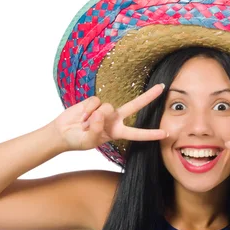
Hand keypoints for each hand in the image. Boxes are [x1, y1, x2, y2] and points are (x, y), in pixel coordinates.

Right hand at [52, 84, 167, 150]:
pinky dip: (87, 110)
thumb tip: (100, 115)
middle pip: (135, 106)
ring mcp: (105, 109)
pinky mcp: (94, 101)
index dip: (151, 134)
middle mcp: (115, 119)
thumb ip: (96, 130)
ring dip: (93, 118)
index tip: (165, 134)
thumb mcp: (89, 142)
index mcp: (117, 132)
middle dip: (149, 96)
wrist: (63, 132)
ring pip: (108, 107)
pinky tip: (82, 117)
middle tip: (162, 87)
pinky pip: (95, 102)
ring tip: (84, 125)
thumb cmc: (78, 140)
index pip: (137, 134)